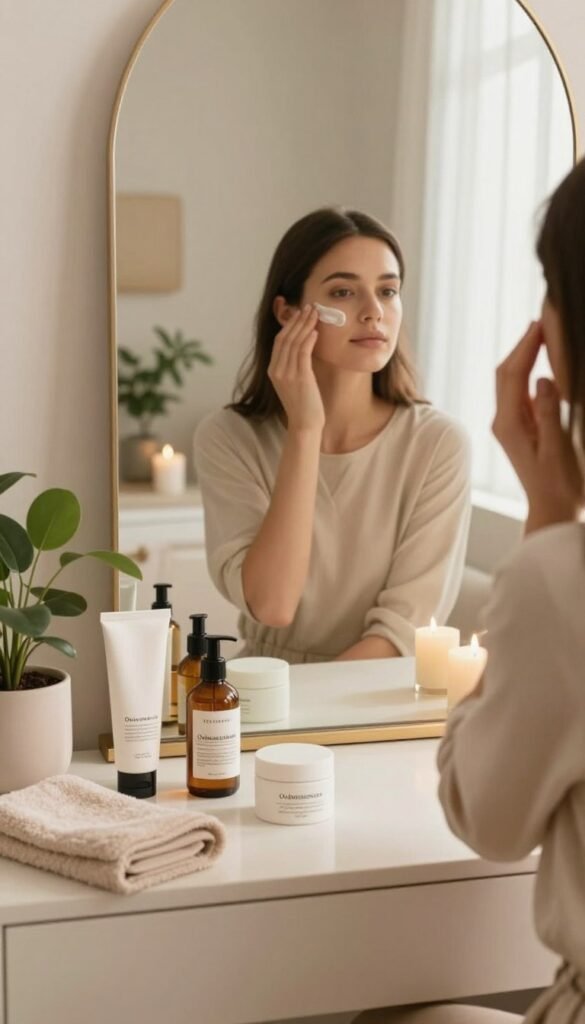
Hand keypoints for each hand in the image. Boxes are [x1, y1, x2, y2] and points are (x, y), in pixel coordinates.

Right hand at [268, 304, 324, 432]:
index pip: (279, 341)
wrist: (305, 424)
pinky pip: (303, 353)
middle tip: (308, 307)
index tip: (300, 313)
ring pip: (294, 342)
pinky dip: (308, 340)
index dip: (289, 325)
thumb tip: (305, 346)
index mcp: (273, 371)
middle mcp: (276, 370)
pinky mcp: (299, 378)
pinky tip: (315, 331)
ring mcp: (286, 374)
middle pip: (285, 338)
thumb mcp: (294, 382)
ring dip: (305, 325)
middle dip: (297, 320)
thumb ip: (295, 366)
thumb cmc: (304, 405)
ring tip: (315, 313)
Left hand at [492, 321, 582, 531]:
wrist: (550, 509)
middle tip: (542, 320)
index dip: (527, 346)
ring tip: (542, 333)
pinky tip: (541, 361)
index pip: (513, 375)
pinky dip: (527, 370)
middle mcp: (503, 421)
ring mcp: (508, 424)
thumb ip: (548, 413)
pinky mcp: (517, 427)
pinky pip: (518, 390)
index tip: (541, 323)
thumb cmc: (558, 484)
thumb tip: (542, 379)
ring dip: (523, 355)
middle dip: (522, 345)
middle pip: (506, 372)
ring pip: (510, 380)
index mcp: (509, 425)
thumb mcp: (557, 448)